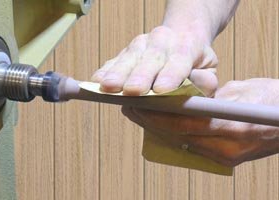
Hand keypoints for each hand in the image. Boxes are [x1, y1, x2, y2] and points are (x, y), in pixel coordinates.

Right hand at [92, 26, 217, 95]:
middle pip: (150, 58)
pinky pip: (115, 60)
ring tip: (107, 86)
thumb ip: (204, 82)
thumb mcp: (209, 70)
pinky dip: (106, 70)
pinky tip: (97, 79)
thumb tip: (190, 90)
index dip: (170, 75)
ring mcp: (141, 44)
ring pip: (129, 57)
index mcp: (187, 45)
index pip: (179, 60)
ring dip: (118, 73)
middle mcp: (162, 40)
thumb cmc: (195, 60)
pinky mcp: (126, 51)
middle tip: (132, 91)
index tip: (161, 90)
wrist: (180, 36)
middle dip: (140, 76)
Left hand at [122, 78, 278, 166]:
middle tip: (131, 110)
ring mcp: (225, 157)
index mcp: (232, 129)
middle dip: (151, 124)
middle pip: (177, 138)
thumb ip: (212, 97)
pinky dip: (173, 136)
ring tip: (141, 116)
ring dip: (159, 131)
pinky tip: (160, 126)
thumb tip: (184, 99)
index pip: (183, 125)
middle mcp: (226, 149)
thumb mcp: (243, 90)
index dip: (157, 116)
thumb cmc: (272, 100)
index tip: (137, 106)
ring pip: (181, 145)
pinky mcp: (225, 159)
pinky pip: (191, 148)